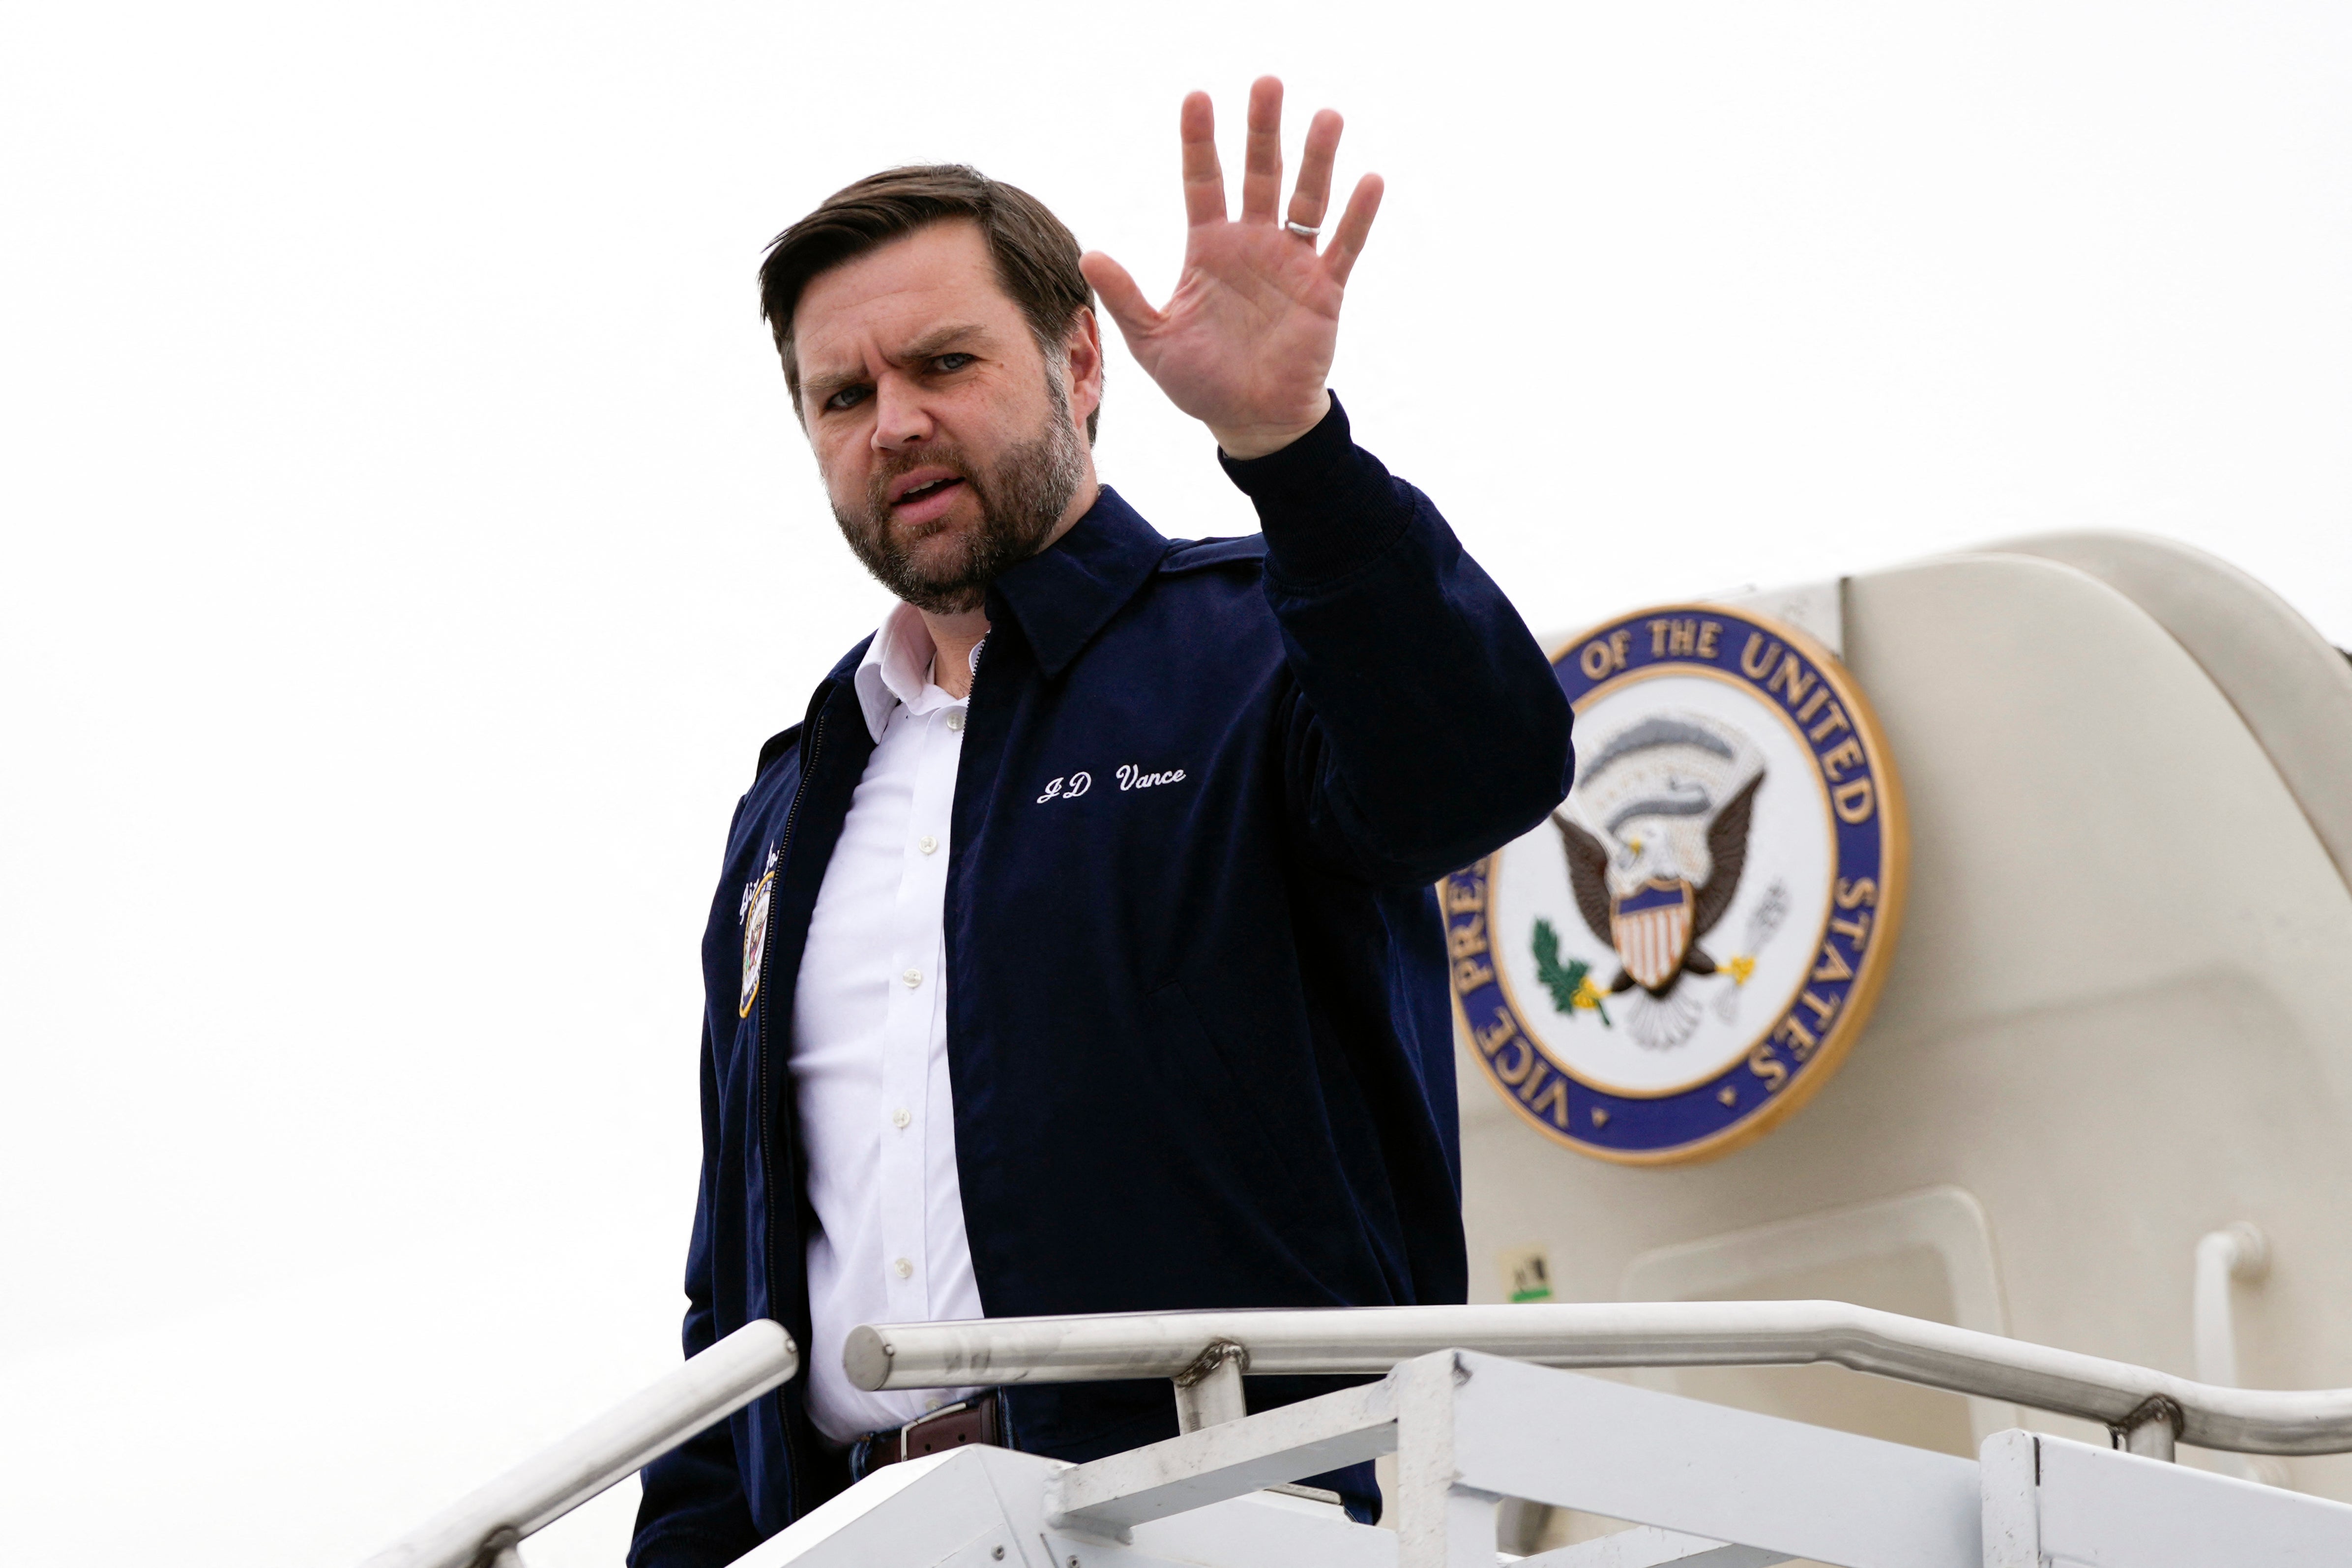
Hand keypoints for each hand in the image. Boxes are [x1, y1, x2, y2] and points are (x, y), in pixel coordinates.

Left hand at [1082, 76, 1381, 459]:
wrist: (1252, 422)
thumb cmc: (1201, 382)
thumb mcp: (1153, 343)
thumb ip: (1126, 298)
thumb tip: (1086, 254)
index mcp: (1209, 250)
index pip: (1202, 183)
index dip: (1199, 141)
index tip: (1197, 97)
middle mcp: (1252, 245)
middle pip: (1258, 175)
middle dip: (1262, 131)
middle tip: (1266, 84)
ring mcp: (1291, 264)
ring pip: (1307, 200)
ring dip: (1317, 159)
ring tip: (1326, 117)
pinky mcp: (1324, 289)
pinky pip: (1344, 246)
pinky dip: (1358, 215)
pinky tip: (1370, 180)